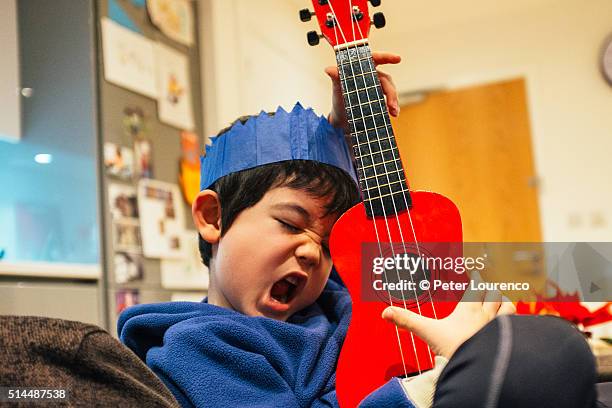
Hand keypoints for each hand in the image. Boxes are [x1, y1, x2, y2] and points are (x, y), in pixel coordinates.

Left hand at [327, 52, 400, 128]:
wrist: (341, 119)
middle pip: (386, 80)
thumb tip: (328, 69)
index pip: (376, 59)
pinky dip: (393, 107)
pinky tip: (393, 114)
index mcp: (363, 69)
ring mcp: (377, 88)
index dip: (387, 57)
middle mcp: (372, 77)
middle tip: (391, 105)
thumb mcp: (337, 89)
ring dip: (394, 101)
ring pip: (390, 90)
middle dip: (391, 92)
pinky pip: (390, 101)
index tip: (397, 58)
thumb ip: (336, 78)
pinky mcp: (380, 99)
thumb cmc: (338, 99)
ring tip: (394, 113)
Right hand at [381, 274, 515, 358]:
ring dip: (504, 302)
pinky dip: (515, 321)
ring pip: (508, 306)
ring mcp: (501, 327)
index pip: (476, 286)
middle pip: (493, 293)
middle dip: (490, 289)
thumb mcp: (427, 333)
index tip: (475, 272)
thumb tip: (385, 312)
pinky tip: (513, 325)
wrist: (476, 369)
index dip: (476, 278)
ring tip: (501, 302)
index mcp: (468, 309)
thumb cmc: (453, 349)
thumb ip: (407, 321)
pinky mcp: (510, 339)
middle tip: (486, 287)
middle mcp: (487, 315)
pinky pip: (518, 324)